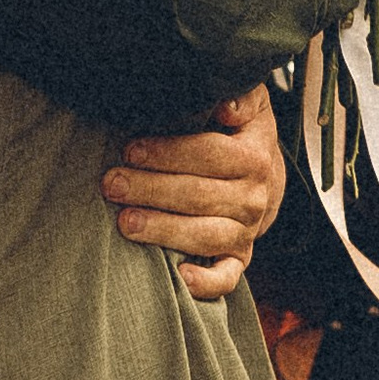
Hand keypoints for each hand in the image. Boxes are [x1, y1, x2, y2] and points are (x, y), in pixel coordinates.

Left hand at [103, 83, 284, 300]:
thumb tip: (226, 105)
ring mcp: (246, 232)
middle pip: (200, 195)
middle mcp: (253, 198)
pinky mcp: (239, 259)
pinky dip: (206, 283)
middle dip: (152, 189)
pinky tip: (178, 276)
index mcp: (254, 157)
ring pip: (207, 236)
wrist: (267, 178)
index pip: (210, 155)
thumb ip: (240, 96)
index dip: (169, 153)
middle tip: (112, 184)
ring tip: (125, 223)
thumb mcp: (249, 105)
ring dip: (165, 230)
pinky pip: (227, 278)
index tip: (130, 150)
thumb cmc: (240, 135)